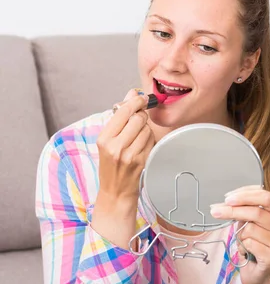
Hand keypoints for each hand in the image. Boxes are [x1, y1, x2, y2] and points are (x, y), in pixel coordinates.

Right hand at [96, 89, 154, 203]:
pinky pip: (152, 141)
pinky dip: (150, 140)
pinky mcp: (142, 161)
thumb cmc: (111, 164)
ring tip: (136, 138)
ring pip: (147, 129)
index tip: (141, 97)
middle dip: (141, 116)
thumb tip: (133, 92)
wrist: (115, 191)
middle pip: (138, 118)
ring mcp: (130, 155)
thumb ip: (120, 116)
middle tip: (138, 120)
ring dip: (146, 130)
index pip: (123, 111)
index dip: (135, 100)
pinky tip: (141, 147)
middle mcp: (116, 146)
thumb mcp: (108, 140)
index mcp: (104, 138)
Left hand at [210, 185, 269, 283]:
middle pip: (257, 212)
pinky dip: (242, 247)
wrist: (258, 274)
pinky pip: (249, 244)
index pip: (266, 197)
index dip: (246, 195)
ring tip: (244, 243)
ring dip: (240, 235)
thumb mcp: (251, 223)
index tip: (228, 198)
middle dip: (233, 210)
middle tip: (216, 211)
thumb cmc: (254, 245)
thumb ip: (246, 210)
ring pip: (251, 229)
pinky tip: (248, 252)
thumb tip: (228, 202)